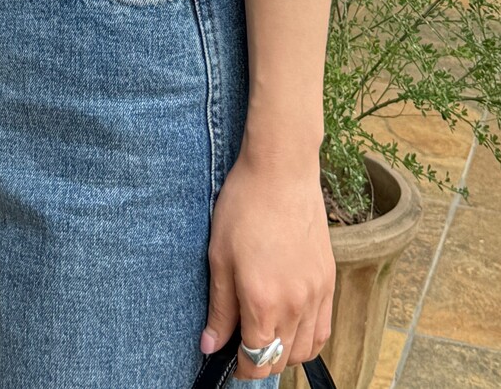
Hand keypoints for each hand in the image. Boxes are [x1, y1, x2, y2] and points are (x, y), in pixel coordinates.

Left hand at [199, 148, 334, 379]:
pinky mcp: (329, 280)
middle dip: (261, 361)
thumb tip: (210, 346)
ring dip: (285, 352)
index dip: (241, 367)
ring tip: (265, 334)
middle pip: (283, 359)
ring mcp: (317, 294)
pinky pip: (324, 328)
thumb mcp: (219, 256)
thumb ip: (220, 308)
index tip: (229, 359)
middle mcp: (296, 305)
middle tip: (242, 344)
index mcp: (264, 302)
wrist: (282, 172)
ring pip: (306, 349)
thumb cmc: (244, 207)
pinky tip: (291, 324)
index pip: (258, 360)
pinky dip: (308, 338)